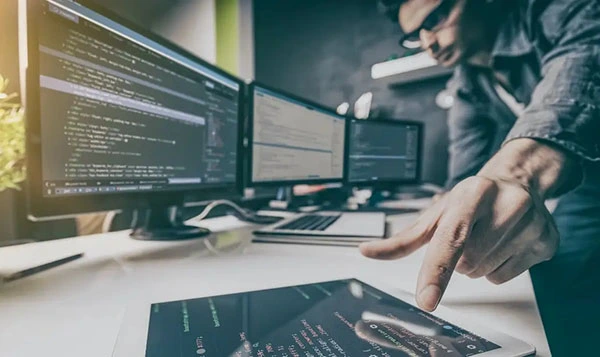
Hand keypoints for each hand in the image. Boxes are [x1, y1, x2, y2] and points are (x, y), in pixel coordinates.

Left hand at [360, 139, 574, 311]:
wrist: (519, 181)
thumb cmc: (472, 199)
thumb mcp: (436, 212)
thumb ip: (402, 239)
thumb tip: (365, 251)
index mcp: (472, 193)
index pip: (450, 239)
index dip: (436, 271)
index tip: (427, 299)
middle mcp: (506, 205)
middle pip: (465, 264)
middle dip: (459, 258)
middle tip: (468, 235)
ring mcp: (531, 223)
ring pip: (484, 274)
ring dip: (476, 264)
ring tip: (485, 237)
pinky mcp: (546, 242)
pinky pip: (504, 278)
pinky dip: (496, 269)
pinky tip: (503, 244)